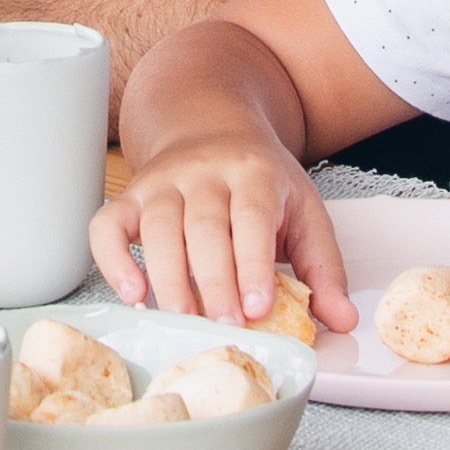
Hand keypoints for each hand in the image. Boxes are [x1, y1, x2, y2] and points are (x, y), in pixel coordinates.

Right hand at [92, 126, 354, 331]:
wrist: (211, 125)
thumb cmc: (261, 183)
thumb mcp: (303, 212)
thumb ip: (323, 268)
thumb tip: (342, 321)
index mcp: (255, 175)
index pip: (253, 217)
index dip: (253, 262)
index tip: (258, 306)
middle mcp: (204, 173)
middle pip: (204, 226)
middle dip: (213, 279)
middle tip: (225, 323)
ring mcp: (162, 183)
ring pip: (156, 226)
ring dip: (167, 276)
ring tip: (181, 318)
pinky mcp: (130, 196)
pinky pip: (107, 225)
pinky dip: (112, 259)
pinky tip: (132, 293)